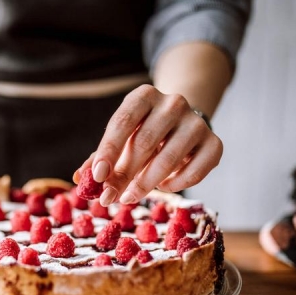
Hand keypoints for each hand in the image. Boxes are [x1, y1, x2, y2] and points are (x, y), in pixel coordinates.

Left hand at [74, 85, 222, 206]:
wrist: (181, 124)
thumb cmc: (142, 134)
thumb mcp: (120, 141)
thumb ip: (101, 159)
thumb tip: (80, 179)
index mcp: (144, 96)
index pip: (123, 122)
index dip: (108, 151)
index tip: (97, 176)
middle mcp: (173, 103)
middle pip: (145, 142)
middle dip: (124, 174)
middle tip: (109, 198)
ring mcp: (196, 122)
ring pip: (170, 158)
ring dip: (147, 184)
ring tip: (131, 196)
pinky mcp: (214, 143)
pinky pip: (195, 171)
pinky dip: (176, 185)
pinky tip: (164, 186)